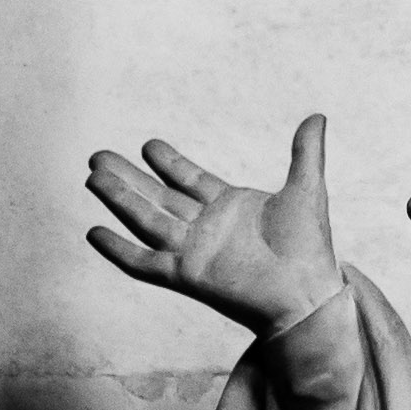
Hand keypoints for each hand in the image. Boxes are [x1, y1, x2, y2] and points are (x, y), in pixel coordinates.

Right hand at [85, 118, 341, 338]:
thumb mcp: (307, 190)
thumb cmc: (311, 249)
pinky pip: (144, 262)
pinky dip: (119, 249)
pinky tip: (94, 233)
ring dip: (119, 200)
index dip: (168, 163)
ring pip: (146, 220)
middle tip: (98, 157)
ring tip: (92, 177)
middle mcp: (207, 228)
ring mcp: (194, 251)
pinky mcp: (187, 275)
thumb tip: (318, 116)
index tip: (147, 145)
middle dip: (128, 177)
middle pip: (158, 197)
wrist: (308, 293)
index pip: (190, 180)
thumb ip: (306, 153)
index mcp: (230, 207)